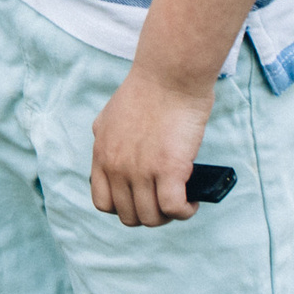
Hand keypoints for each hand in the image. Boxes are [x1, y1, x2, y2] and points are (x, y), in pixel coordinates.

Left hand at [90, 68, 214, 225]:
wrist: (169, 76)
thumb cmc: (149, 91)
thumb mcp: (111, 117)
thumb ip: (109, 141)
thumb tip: (116, 157)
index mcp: (102, 154)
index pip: (103, 202)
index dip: (124, 208)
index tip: (142, 199)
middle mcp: (116, 166)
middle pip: (129, 215)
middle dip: (150, 214)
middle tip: (167, 200)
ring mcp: (140, 170)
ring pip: (151, 217)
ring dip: (169, 216)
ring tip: (182, 202)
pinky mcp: (168, 169)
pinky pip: (173, 208)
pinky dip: (185, 211)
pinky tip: (192, 201)